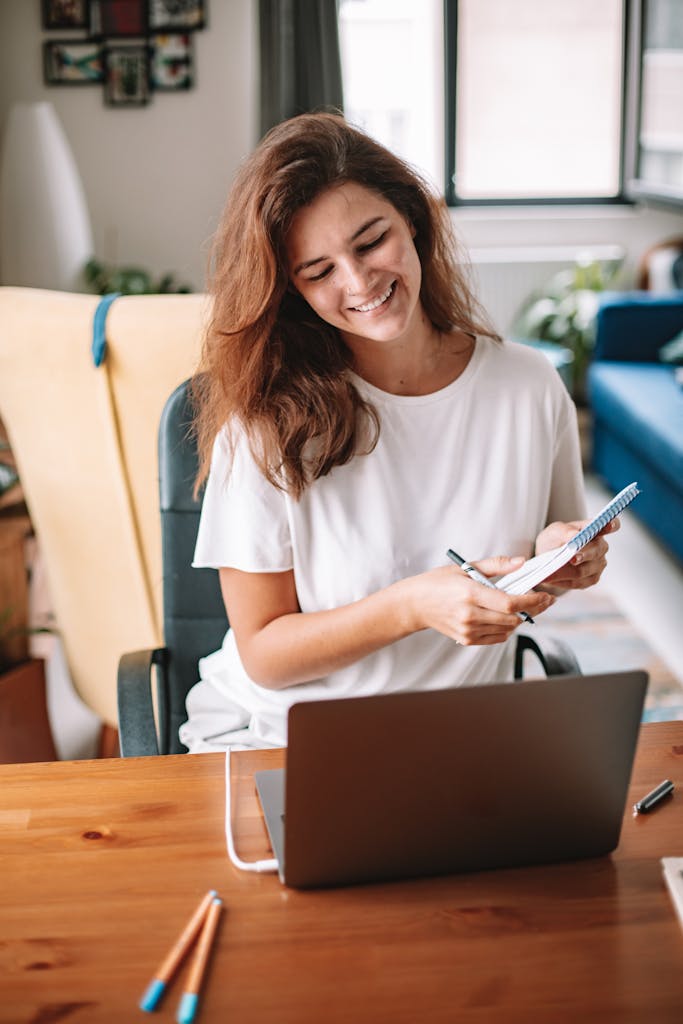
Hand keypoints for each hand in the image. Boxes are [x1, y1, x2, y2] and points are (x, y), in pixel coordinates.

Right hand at [406, 556, 555, 646]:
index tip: (546, 596)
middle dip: (533, 610)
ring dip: (520, 619)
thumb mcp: (465, 567)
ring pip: (508, 630)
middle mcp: (470, 615)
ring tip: (522, 607)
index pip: (511, 602)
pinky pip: (497, 638)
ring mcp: (468, 630)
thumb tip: (521, 562)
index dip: (533, 601)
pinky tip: (506, 617)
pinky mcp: (467, 640)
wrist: (415, 604)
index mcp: (470, 594)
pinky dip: (507, 628)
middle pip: (513, 619)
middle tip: (542, 600)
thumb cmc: (438, 583)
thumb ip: (496, 565)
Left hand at [534, 518, 619, 590]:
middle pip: (594, 551)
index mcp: (594, 530)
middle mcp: (600, 547)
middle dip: (582, 555)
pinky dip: (563, 581)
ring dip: (565, 572)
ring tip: (549, 573)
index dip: (611, 525)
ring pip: (583, 570)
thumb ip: (565, 531)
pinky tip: (552, 579)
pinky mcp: (592, 579)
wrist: (548, 556)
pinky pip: (578, 582)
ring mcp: (599, 564)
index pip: (610, 525)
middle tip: (572, 559)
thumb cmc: (555, 540)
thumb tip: (574, 535)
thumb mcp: (555, 531)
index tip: (608, 525)